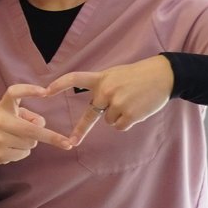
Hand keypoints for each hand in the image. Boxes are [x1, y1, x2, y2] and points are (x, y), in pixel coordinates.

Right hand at [0, 82, 80, 163]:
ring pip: (30, 143)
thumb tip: (41, 125)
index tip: (45, 92)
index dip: (29, 91)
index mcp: (3, 108)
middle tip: (67, 144)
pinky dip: (22, 152)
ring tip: (15, 139)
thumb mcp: (11, 114)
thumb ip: (28, 116)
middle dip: (52, 138)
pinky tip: (11, 148)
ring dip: (30, 143)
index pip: (14, 93)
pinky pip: (23, 154)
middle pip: (32, 130)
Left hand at [47, 56, 174, 133]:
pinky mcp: (129, 114)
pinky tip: (138, 109)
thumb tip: (97, 105)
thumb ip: (103, 88)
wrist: (163, 76)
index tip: (45, 91)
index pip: (74, 78)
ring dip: (120, 116)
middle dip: (97, 118)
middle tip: (84, 133)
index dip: (59, 85)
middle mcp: (105, 91)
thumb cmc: (139, 76)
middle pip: (94, 112)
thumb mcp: (116, 75)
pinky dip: (128, 122)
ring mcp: (116, 103)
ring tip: (134, 102)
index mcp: (101, 78)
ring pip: (109, 121)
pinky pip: (120, 126)